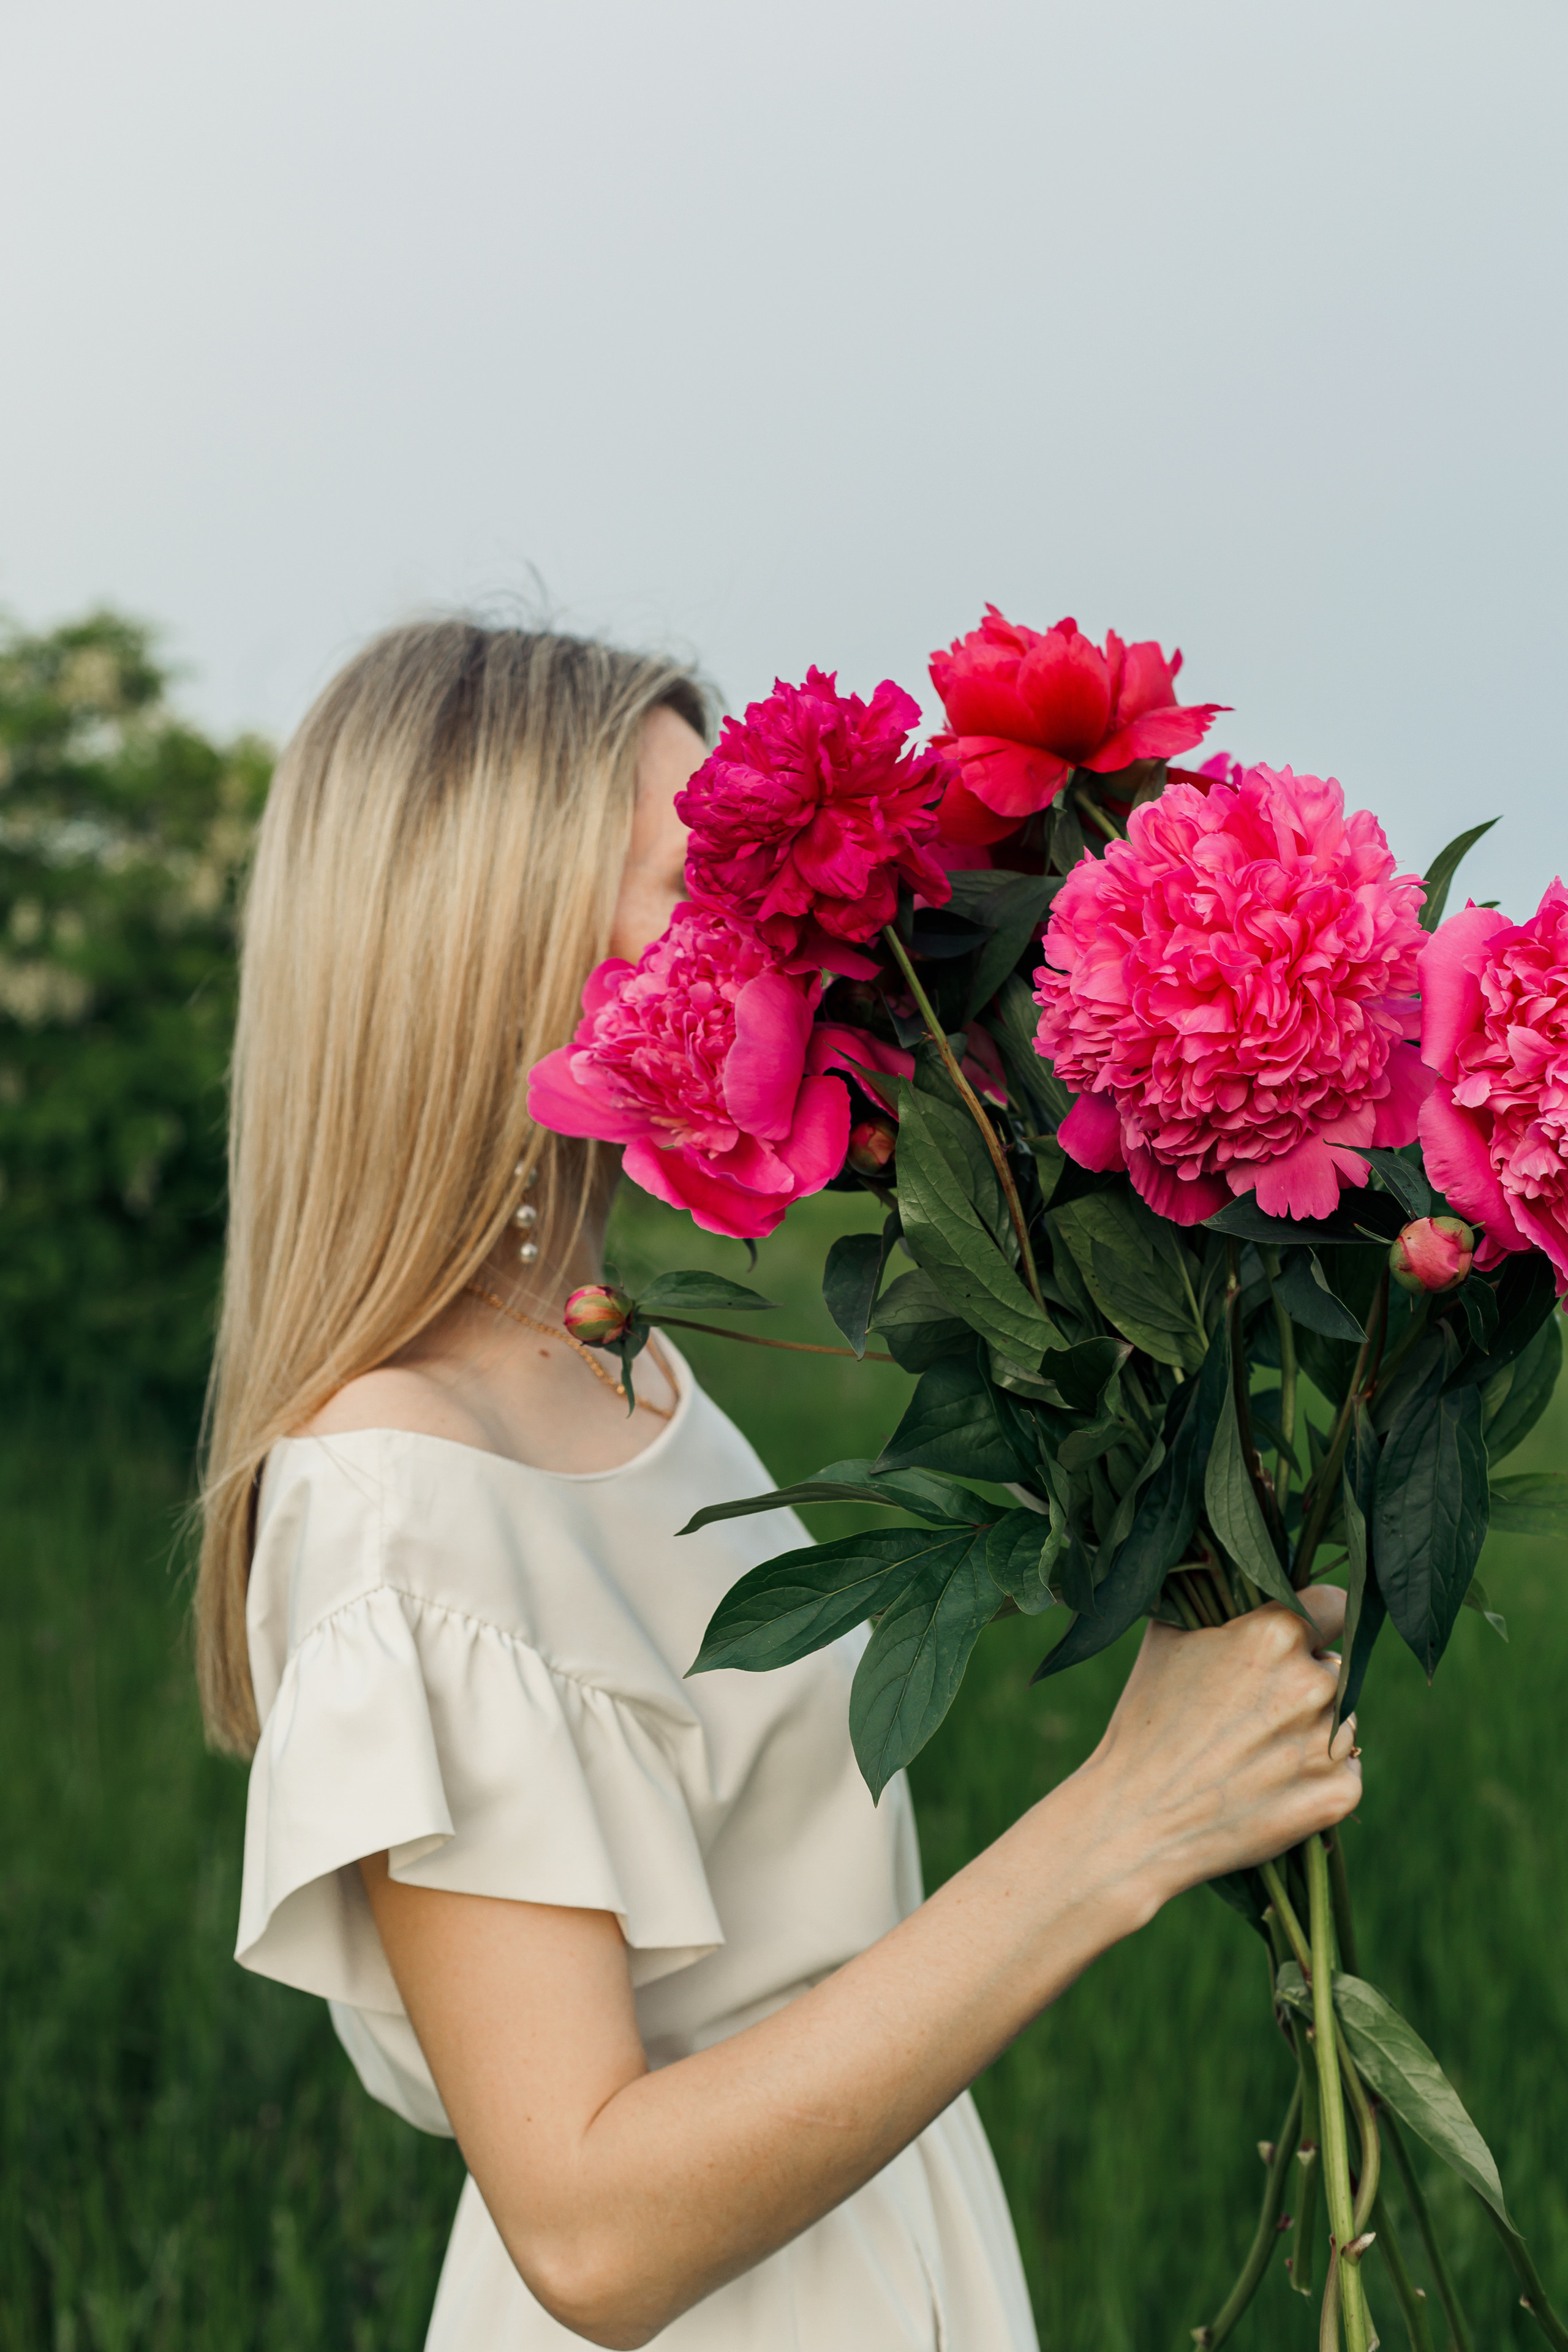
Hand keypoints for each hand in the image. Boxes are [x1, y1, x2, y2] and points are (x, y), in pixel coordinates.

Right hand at [1077, 1585, 1360, 1908]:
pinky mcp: (1338, 1796)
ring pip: (1343, 1720)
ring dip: (1314, 1730)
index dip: (1316, 1616)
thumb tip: (1226, 1555)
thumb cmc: (1145, 1722)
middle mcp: (1313, 1683)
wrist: (1136, 1820)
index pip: (1334, 1602)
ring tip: (1254, 1752)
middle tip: (1253, 1711)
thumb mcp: (1168, 1638)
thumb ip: (1212, 1596)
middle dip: (1303, 1681)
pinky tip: (1269, 1786)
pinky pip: (1346, 1772)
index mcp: (1274, 1634)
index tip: (1305, 1631)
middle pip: (1336, 1667)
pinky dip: (1317, 1779)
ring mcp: (1329, 1744)